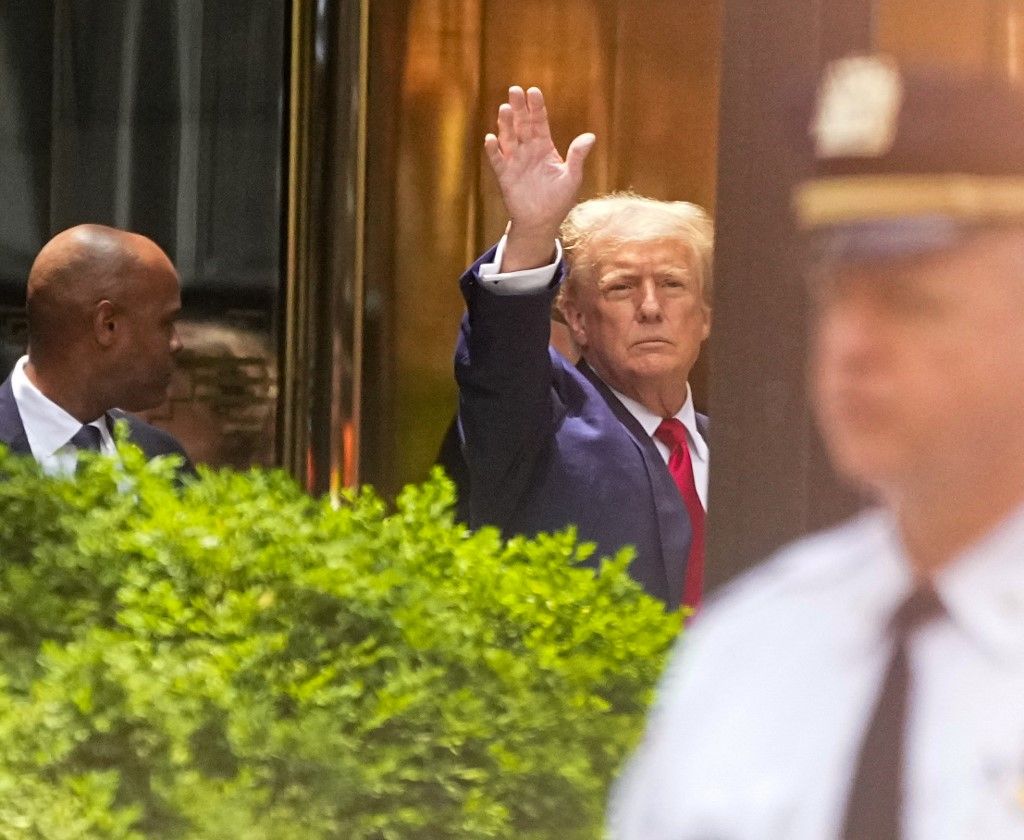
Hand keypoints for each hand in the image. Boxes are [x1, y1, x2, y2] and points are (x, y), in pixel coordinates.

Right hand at [485, 86, 594, 270]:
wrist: (542, 222)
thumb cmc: (559, 200)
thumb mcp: (572, 177)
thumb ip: (577, 156)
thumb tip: (590, 137)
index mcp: (544, 147)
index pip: (539, 122)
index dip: (536, 107)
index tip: (534, 91)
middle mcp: (527, 150)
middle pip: (522, 124)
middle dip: (519, 108)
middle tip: (515, 91)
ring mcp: (515, 161)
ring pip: (508, 138)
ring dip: (506, 124)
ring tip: (505, 109)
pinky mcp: (505, 175)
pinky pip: (497, 160)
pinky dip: (493, 150)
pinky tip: (491, 138)